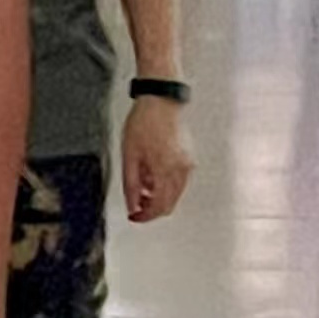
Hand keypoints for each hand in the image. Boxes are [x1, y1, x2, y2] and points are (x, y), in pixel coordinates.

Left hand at [122, 95, 196, 221]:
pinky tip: (152, 176)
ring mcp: (187, 164)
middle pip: (169, 204)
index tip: (134, 217)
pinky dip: (166, 186)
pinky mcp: (189, 158)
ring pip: (175, 195)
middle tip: (136, 205)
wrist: (160, 100)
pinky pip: (179, 182)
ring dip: (158, 197)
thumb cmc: (144, 122)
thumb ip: (131, 184)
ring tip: (141, 187)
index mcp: (165, 169)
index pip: (158, 206)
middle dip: (151, 209)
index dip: (145, 216)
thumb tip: (132, 206)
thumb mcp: (129, 155)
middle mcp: (180, 170)